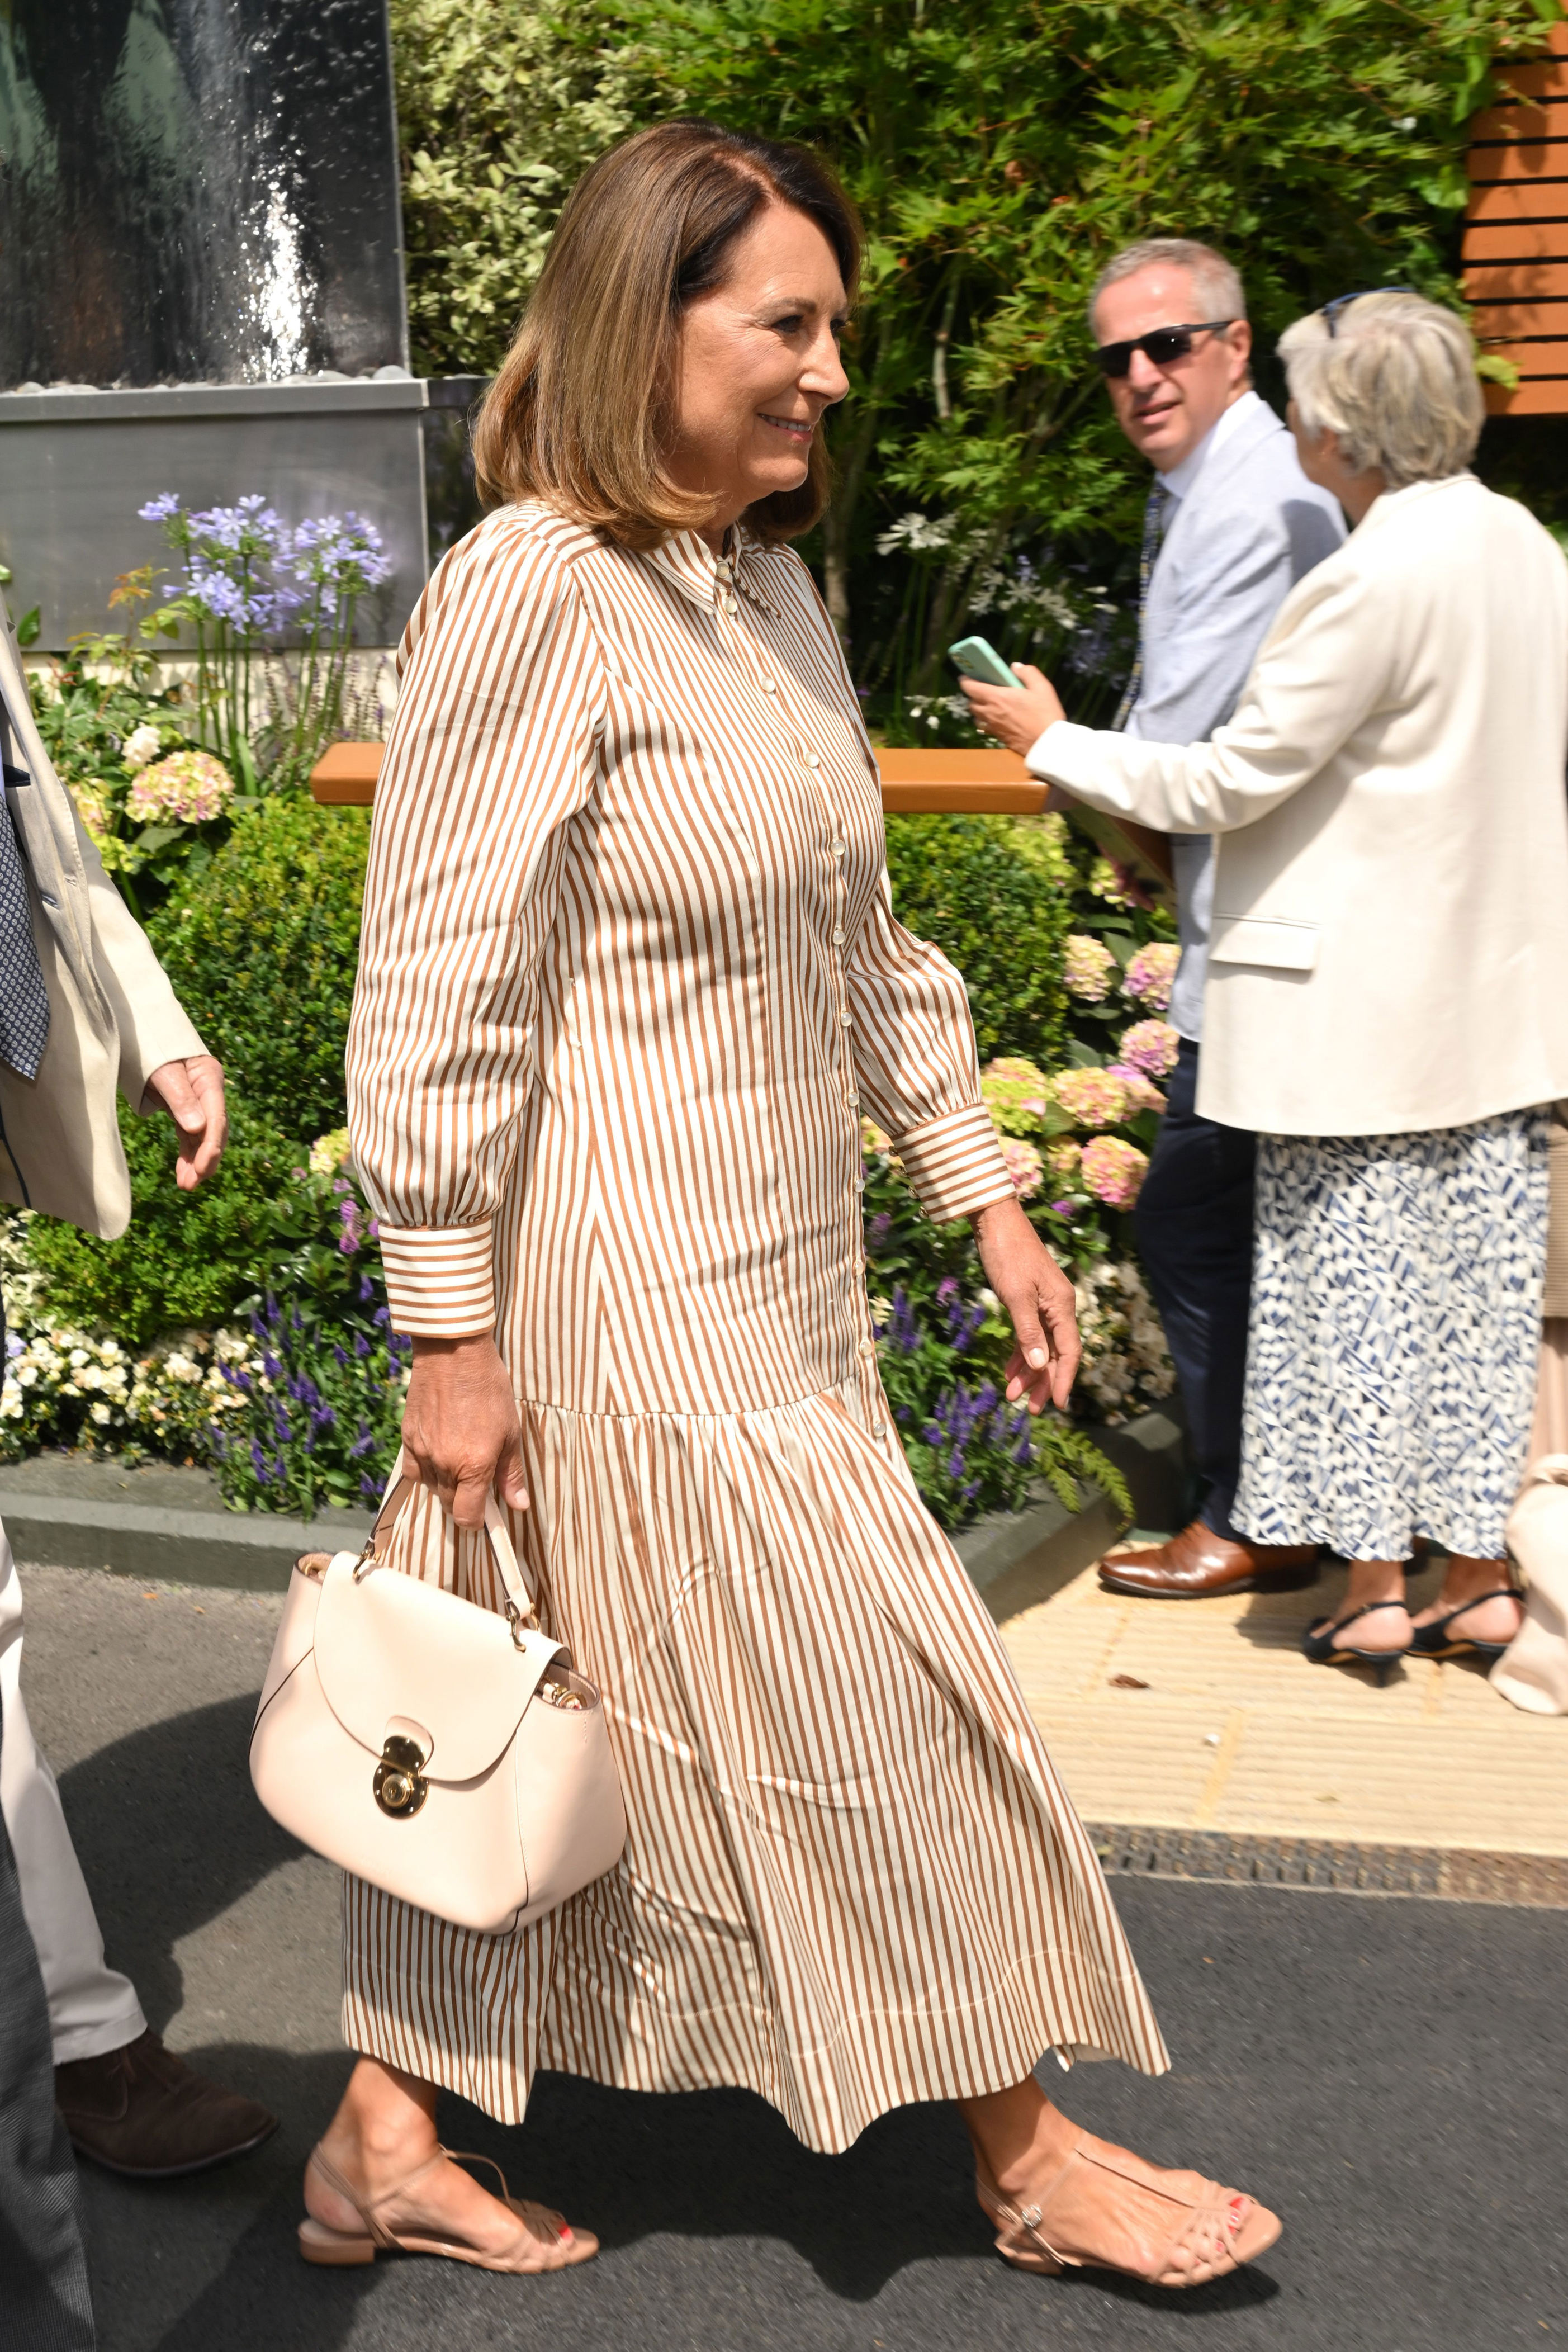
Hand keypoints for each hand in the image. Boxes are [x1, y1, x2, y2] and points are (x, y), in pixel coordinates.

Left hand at [146, 1054, 226, 1188]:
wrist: (138, 1030)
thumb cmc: (149, 1045)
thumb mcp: (162, 1070)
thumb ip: (180, 1097)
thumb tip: (196, 1128)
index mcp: (209, 1079)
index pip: (216, 1119)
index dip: (211, 1147)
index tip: (202, 1169)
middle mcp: (208, 1092)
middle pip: (214, 1131)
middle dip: (204, 1161)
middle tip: (190, 1185)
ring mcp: (198, 1101)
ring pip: (202, 1137)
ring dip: (195, 1162)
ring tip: (185, 1186)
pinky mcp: (184, 1109)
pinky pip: (189, 1136)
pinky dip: (187, 1154)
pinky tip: (183, 1173)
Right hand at [402, 1333, 529, 1526]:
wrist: (454, 1354)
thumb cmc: (489, 1389)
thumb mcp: (510, 1431)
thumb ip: (511, 1473)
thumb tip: (518, 1506)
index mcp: (474, 1466)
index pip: (467, 1516)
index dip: (477, 1521)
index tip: (485, 1513)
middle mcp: (444, 1464)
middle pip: (449, 1504)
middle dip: (464, 1501)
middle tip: (477, 1481)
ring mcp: (422, 1452)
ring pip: (431, 1488)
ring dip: (445, 1485)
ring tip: (460, 1462)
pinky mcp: (407, 1439)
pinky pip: (413, 1471)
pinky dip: (425, 1471)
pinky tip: (438, 1456)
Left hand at [960, 662, 1065, 758]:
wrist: (1047, 744)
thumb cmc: (1045, 713)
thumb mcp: (1041, 687)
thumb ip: (1027, 673)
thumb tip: (1014, 667)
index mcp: (996, 697)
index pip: (970, 688)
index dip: (965, 680)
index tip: (966, 676)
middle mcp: (990, 713)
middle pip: (971, 703)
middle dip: (973, 694)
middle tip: (983, 688)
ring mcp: (993, 727)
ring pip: (976, 716)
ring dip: (978, 709)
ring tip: (989, 704)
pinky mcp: (998, 738)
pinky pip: (985, 727)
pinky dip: (986, 721)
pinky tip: (997, 718)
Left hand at [971, 1195, 1080, 1412]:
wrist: (995, 1220)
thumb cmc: (1007, 1254)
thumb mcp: (1015, 1296)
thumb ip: (1028, 1332)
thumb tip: (1039, 1365)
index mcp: (1062, 1306)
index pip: (1069, 1352)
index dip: (1063, 1380)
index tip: (1057, 1405)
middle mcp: (1058, 1307)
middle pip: (1055, 1354)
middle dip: (1042, 1382)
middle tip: (1029, 1410)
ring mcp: (1043, 1304)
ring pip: (1040, 1347)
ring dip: (1027, 1371)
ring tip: (1011, 1395)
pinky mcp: (1028, 1300)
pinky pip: (1028, 1334)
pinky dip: (1019, 1353)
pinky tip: (1008, 1371)